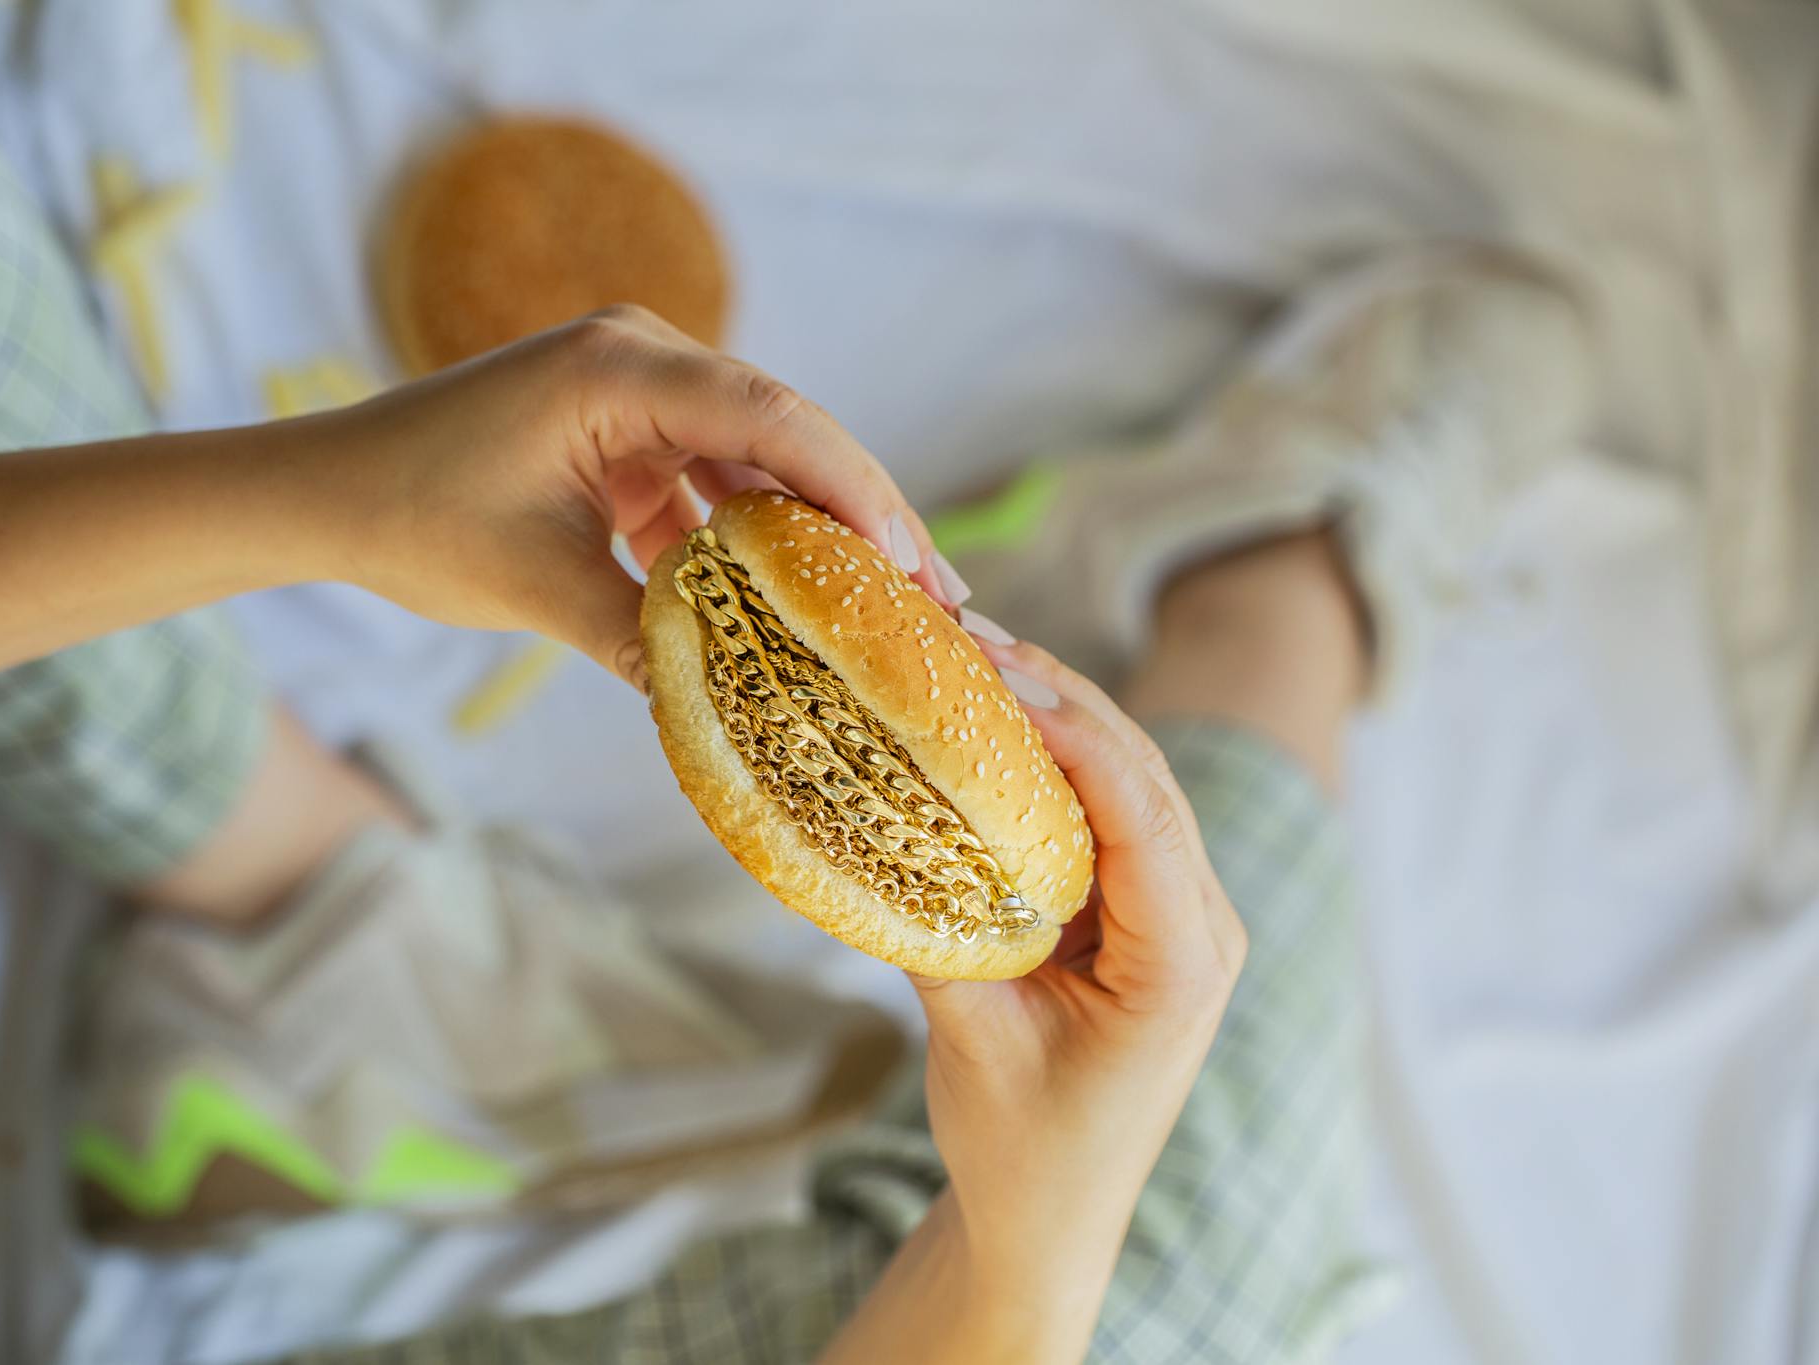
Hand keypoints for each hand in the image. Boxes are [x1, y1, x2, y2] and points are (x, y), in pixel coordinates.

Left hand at [304, 305, 946, 687]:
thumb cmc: (413, 519)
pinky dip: (754, 541)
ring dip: (816, 533)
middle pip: (783, 432)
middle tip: (936, 598)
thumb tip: (741, 710)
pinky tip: (804, 605)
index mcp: (618, 370)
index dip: (850, 486)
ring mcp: (638, 394)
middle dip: (859, 514)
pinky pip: (714, 482)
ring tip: (893, 609)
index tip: (908, 560)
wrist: (326, 494)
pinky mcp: (628, 434)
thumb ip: (644, 637)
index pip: (767, 414)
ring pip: (758, 461)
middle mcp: (641, 361)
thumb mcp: (536, 588)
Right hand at [913, 642, 1246, 1339]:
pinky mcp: (1146, 914)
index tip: (1003, 677)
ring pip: (1133, 783)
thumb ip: (943, 935)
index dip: (1077, 735)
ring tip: (979, 656)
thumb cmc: (1024, 1151)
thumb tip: (883, 825)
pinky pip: (1111, 814)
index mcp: (1182, 966)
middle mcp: (1204, 928)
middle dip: (1065, 699)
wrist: (1052, 1221)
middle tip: (973, 638)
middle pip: (1146, 778)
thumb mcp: (975, 1041)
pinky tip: (998, 724)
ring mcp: (1182, 917)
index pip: (1142, 819)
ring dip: (1063, 717)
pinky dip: (1058, 763)